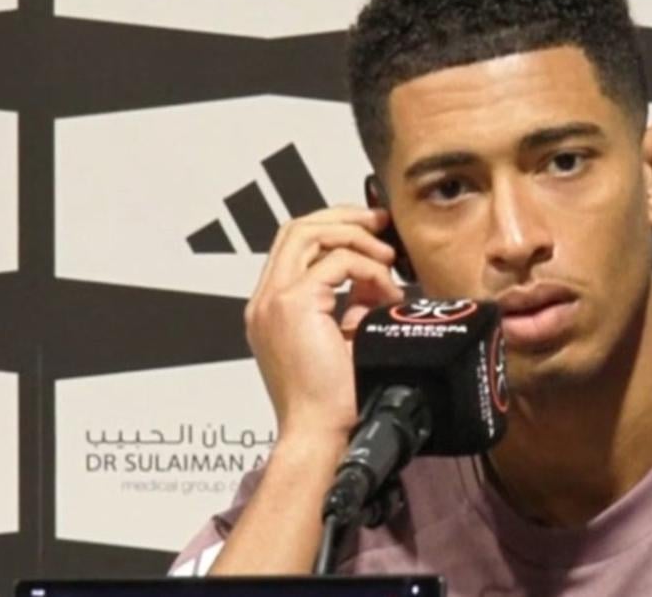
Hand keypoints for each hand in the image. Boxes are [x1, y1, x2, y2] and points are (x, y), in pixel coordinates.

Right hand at [244, 205, 404, 444]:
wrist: (319, 434)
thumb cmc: (333, 402)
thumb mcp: (343, 341)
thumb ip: (349, 307)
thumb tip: (372, 283)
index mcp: (270, 309)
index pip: (294, 246)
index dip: (333, 228)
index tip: (371, 232)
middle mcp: (264, 300)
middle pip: (297, 227)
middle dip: (343, 217)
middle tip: (380, 223)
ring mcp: (273, 301)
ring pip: (308, 233)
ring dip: (355, 237)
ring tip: (387, 258)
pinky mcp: (293, 306)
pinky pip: (336, 262)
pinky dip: (368, 269)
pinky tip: (386, 294)